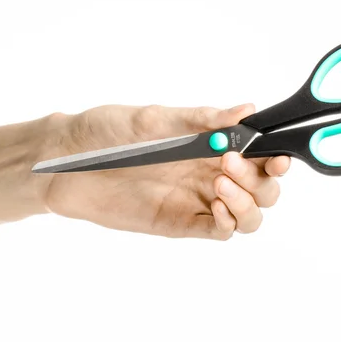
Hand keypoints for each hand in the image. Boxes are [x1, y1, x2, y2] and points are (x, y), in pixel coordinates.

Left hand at [41, 103, 290, 239]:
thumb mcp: (154, 119)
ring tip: (219, 183)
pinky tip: (216, 206)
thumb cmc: (105, 133)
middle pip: (262, 189)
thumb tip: (245, 110)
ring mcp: (194, 200)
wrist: (63, 164)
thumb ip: (200, 120)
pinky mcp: (177, 223)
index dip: (276, 157)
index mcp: (208, 144)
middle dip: (259, 179)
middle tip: (229, 162)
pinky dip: (228, 223)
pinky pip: (217, 231)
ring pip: (247, 215)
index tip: (277, 155)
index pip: (260, 154)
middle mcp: (207, 173)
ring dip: (247, 203)